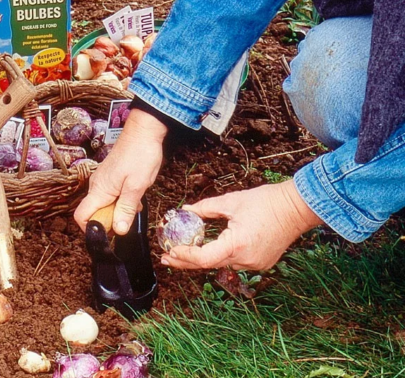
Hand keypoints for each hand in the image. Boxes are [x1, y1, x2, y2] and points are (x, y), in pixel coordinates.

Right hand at [74, 108, 167, 234]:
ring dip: (118, 209)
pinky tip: (134, 194)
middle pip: (93, 213)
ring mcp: (102, 181)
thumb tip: (118, 230)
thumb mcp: (137, 186)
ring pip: (104, 205)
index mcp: (99, 190)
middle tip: (128, 214)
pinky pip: (110, 195)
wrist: (143, 131)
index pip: (81, 216)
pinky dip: (121, 200)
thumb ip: (126, 209)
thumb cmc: (140, 155)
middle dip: (110, 219)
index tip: (110, 231)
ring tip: (135, 202)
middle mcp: (96, 186)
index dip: (92, 228)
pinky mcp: (109, 177)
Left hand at [161, 180, 322, 270]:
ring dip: (204, 258)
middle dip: (187, 260)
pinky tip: (211, 248)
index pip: (203, 258)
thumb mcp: (231, 202)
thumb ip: (205, 209)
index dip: (184, 256)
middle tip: (167, 257)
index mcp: (237, 244)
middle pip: (209, 264)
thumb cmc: (267, 201)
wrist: (298, 207)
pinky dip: (221, 256)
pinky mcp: (261, 263)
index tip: (170, 251)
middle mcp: (246, 259)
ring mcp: (255, 264)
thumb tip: (186, 210)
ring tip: (186, 250)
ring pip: (221, 264)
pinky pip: (235, 262)